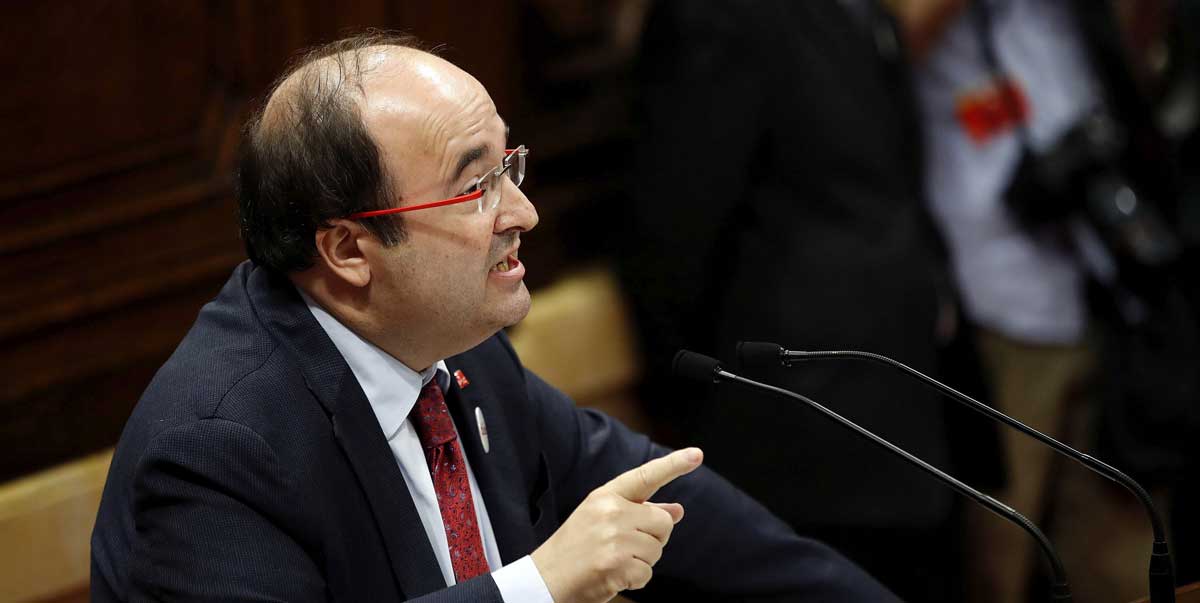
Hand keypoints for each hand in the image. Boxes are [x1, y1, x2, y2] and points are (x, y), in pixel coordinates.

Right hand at [530, 447, 702, 602]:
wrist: (543, 580)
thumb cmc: (575, 549)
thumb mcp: (601, 521)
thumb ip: (640, 513)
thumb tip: (677, 511)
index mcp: (605, 496)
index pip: (645, 477)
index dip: (673, 466)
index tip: (696, 455)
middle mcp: (610, 512)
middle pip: (663, 523)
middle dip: (653, 539)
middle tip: (623, 548)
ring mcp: (613, 538)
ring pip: (657, 550)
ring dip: (642, 562)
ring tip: (612, 562)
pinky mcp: (616, 564)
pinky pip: (647, 573)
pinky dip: (635, 580)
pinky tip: (613, 577)